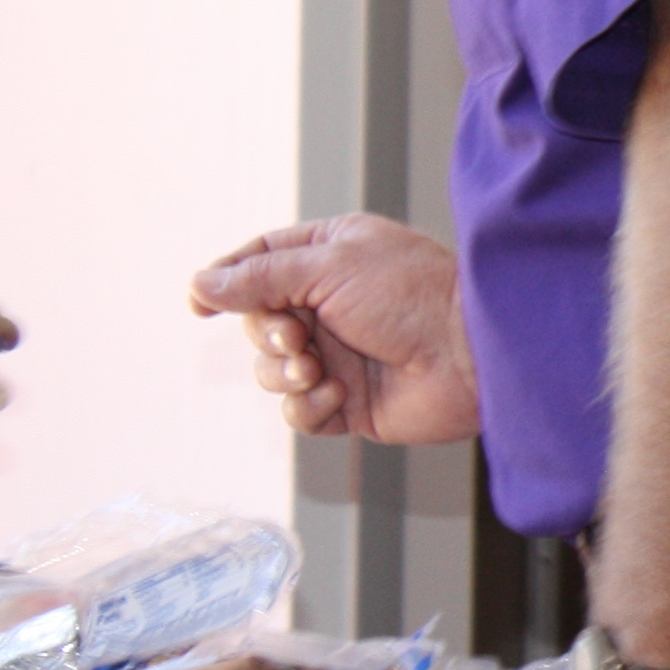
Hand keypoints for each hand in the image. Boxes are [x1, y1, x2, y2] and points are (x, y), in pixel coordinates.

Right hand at [188, 215, 478, 441]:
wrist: (472, 355)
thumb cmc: (412, 296)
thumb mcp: (329, 268)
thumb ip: (261, 277)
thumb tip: (201, 282)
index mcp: (333, 256)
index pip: (261, 261)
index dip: (227, 282)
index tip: (198, 304)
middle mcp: (334, 303)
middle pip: (260, 321)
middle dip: (267, 334)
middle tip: (296, 340)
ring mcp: (342, 354)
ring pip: (273, 371)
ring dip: (283, 374)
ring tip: (316, 370)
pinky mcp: (351, 401)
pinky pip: (300, 412)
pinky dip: (310, 407)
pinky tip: (341, 395)